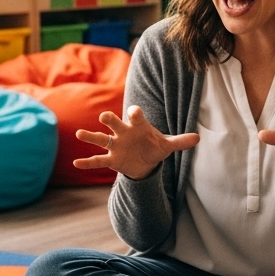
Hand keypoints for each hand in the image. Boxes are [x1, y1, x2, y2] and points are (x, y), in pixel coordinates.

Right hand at [75, 106, 199, 179]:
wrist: (145, 161)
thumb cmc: (154, 147)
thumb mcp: (167, 145)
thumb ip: (180, 141)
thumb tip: (198, 138)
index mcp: (138, 126)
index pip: (136, 116)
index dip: (135, 113)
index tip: (134, 112)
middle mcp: (123, 133)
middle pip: (114, 123)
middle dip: (110, 120)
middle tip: (104, 116)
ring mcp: (115, 145)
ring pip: (101, 139)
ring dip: (91, 136)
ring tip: (79, 134)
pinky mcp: (111, 159)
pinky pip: (98, 160)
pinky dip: (88, 162)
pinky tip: (76, 164)